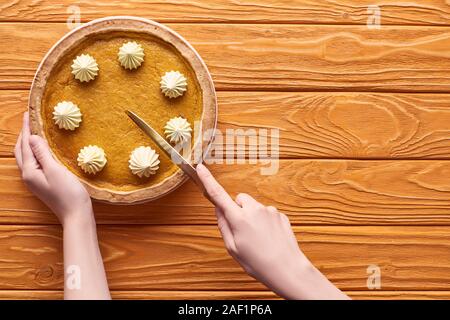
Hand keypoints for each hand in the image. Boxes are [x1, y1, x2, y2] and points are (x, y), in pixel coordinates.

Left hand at [14, 112, 92, 226]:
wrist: (76, 214)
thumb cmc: (68, 193)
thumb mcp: (55, 170)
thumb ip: (42, 153)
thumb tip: (31, 137)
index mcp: (29, 171)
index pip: (25, 145)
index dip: (26, 128)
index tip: (28, 113)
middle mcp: (29, 176)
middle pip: (21, 151)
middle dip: (24, 135)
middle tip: (30, 119)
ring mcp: (36, 181)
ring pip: (27, 157)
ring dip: (29, 143)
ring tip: (35, 130)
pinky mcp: (43, 183)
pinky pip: (35, 163)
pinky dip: (36, 152)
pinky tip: (44, 149)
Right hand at [196, 163, 348, 299]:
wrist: (287, 269)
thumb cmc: (258, 263)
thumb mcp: (233, 248)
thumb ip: (223, 225)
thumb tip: (218, 210)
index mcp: (239, 219)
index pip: (218, 195)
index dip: (208, 180)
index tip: (201, 168)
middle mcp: (254, 209)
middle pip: (239, 200)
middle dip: (238, 210)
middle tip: (242, 231)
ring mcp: (269, 210)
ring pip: (254, 207)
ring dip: (252, 217)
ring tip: (258, 239)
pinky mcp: (280, 214)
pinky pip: (267, 214)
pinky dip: (265, 223)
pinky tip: (269, 238)